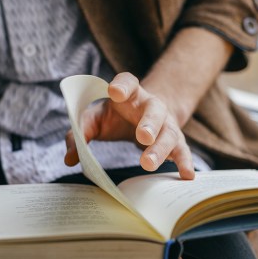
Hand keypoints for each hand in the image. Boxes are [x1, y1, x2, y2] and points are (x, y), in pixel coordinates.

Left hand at [64, 72, 194, 179]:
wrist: (145, 118)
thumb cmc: (116, 117)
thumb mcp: (95, 119)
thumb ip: (80, 133)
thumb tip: (70, 158)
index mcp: (130, 94)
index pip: (127, 82)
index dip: (122, 85)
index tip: (115, 91)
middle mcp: (151, 106)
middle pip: (154, 110)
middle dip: (149, 123)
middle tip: (142, 136)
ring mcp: (166, 124)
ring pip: (168, 133)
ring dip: (160, 148)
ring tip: (148, 164)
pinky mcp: (175, 142)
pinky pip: (182, 151)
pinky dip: (185, 163)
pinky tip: (187, 175)